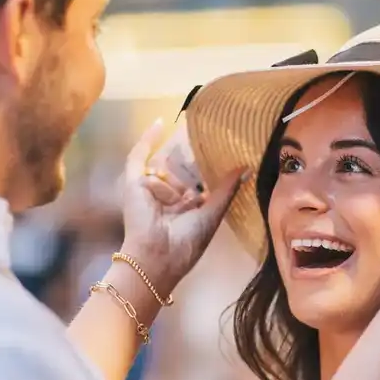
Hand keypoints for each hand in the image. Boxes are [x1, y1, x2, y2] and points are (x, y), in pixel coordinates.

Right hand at [120, 118, 246, 294]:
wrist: (157, 255)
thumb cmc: (186, 241)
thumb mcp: (212, 213)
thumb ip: (226, 189)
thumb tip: (246, 168)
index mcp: (186, 209)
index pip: (198, 183)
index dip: (209, 170)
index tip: (224, 151)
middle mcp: (169, 197)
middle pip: (181, 171)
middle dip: (191, 161)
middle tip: (208, 141)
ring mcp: (151, 189)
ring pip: (169, 169)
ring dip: (174, 183)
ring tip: (173, 205)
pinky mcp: (134, 182)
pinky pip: (140, 156)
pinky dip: (148, 139)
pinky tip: (161, 123)